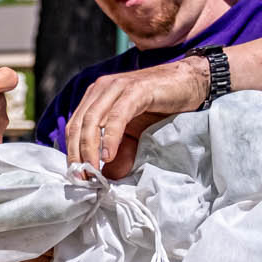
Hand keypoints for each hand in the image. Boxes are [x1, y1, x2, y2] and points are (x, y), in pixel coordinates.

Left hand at [63, 56, 209, 178]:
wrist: (190, 84)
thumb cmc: (161, 107)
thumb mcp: (135, 134)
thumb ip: (119, 151)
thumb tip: (106, 176)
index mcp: (96, 96)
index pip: (74, 126)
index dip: (71, 152)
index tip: (76, 175)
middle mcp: (102, 88)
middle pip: (79, 124)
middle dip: (77, 154)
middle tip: (82, 177)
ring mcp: (118, 87)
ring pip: (93, 120)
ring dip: (89, 148)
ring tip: (92, 170)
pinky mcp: (137, 90)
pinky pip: (117, 116)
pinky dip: (110, 137)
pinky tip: (108, 155)